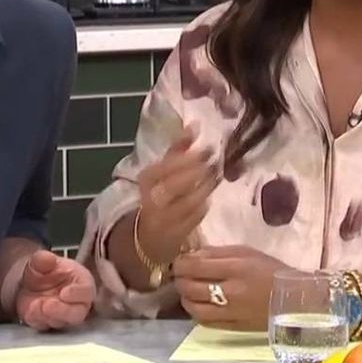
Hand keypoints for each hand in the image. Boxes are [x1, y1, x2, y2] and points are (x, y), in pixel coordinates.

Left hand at [15, 251, 95, 330]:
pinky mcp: (48, 324)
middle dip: (62, 311)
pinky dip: (36, 320)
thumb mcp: (41, 260)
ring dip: (47, 317)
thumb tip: (47, 258)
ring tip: (35, 306)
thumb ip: (44, 259)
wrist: (28, 282)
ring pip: (61, 323)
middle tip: (48, 305)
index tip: (64, 293)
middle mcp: (76, 303)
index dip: (77, 293)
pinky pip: (44, 326)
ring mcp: (62, 316)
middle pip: (77, 313)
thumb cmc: (44, 271)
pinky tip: (29, 312)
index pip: (86, 291)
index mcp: (81, 282)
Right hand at [135, 123, 219, 264]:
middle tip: (214, 160)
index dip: (185, 158)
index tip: (206, 147)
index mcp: (146, 181)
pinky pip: (194, 217)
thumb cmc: (158, 196)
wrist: (147, 237)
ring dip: (204, 188)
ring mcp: (165, 220)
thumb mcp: (162, 172)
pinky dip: (203, 205)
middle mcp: (152, 200)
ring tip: (215, 176)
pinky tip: (209, 196)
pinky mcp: (177, 235)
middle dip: (197, 171)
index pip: (163, 168)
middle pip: (174, 185)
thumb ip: (178, 150)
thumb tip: (195, 125)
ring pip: (187, 202)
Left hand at [172, 245, 288, 330]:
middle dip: (179, 279)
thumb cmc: (271, 270)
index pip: (196, 266)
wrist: (295, 300)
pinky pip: (205, 322)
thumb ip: (217, 253)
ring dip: (184, 298)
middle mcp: (231, 292)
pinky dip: (196, 312)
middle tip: (180, 274)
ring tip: (186, 290)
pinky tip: (198, 304)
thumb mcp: (246, 252)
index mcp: (236, 268)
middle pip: (190, 288)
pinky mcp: (233, 327)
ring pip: (194, 308)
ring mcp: (231, 312)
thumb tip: (192, 255)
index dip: (181, 263)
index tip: (179, 261)